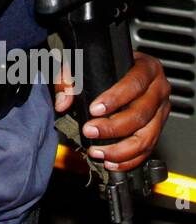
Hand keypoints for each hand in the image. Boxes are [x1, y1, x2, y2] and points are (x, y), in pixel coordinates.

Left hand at [53, 51, 171, 171]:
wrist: (125, 70)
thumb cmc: (107, 65)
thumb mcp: (86, 61)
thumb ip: (69, 77)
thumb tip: (63, 102)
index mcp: (147, 68)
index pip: (135, 83)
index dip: (115, 98)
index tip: (94, 109)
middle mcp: (158, 90)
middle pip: (141, 114)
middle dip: (113, 127)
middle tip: (90, 131)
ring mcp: (161, 112)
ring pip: (147, 137)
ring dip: (120, 150)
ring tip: (97, 152)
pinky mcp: (157, 129)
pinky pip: (147, 149)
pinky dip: (129, 160)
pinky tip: (111, 161)